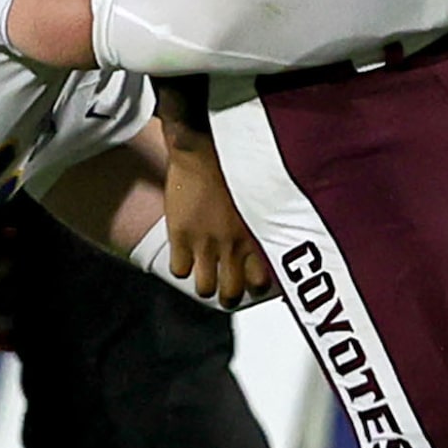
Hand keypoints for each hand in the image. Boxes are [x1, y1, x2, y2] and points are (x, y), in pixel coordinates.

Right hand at [159, 127, 269, 309]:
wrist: (203, 151)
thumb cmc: (234, 168)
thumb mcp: (258, 200)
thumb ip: (260, 225)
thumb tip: (267, 238)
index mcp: (254, 237)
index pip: (260, 281)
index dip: (255, 287)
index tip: (251, 285)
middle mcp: (231, 246)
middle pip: (231, 291)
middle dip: (228, 296)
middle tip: (226, 291)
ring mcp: (204, 243)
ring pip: (204, 287)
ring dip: (204, 285)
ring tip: (204, 279)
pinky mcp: (181, 236)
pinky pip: (180, 270)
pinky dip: (182, 267)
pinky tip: (184, 258)